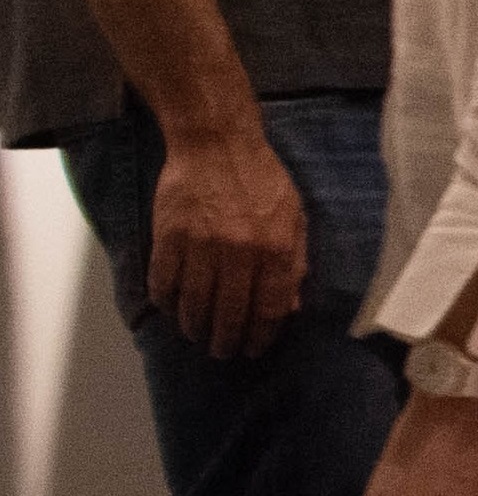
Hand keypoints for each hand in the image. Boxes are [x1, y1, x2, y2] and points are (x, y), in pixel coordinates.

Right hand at [148, 123, 306, 356]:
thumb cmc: (261, 179)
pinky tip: (170, 309)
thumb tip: (292, 306)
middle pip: (230, 312)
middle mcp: (240, 251)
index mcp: (277, 248)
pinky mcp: (170, 236)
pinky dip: (166, 301)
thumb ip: (295, 262)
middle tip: (222, 352)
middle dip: (226, 340)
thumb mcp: (294, 217)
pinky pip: (164, 281)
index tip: (253, 349)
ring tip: (196, 336)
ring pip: (195, 303)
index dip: (260, 335)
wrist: (216, 143)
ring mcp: (202, 245)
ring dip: (195, 327)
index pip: (269, 308)